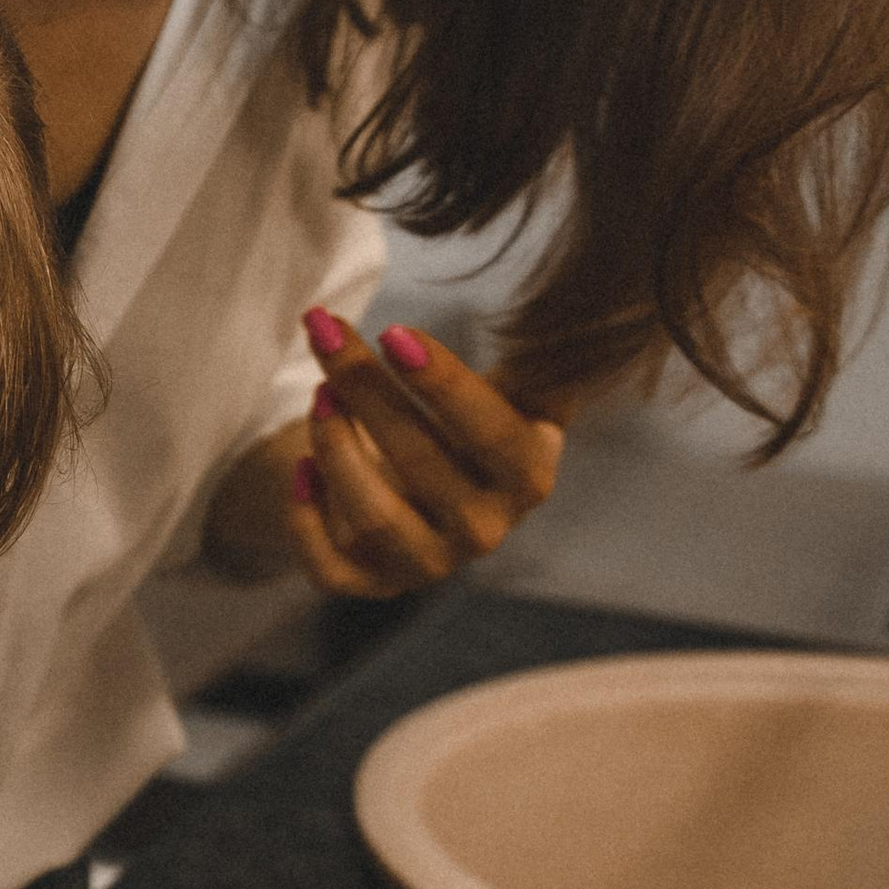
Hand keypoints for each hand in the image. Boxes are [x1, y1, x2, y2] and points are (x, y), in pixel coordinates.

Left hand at [284, 310, 563, 597]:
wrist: (420, 484)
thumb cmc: (465, 421)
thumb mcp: (510, 387)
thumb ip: (541, 355)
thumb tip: (589, 304)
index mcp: (528, 475)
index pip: (491, 433)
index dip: (443, 385)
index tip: (394, 332)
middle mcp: (486, 529)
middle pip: (420, 462)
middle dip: (367, 391)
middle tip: (326, 335)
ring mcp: (429, 564)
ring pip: (375, 519)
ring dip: (337, 450)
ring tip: (318, 394)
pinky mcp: (375, 584)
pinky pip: (333, 570)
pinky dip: (306, 520)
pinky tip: (299, 466)